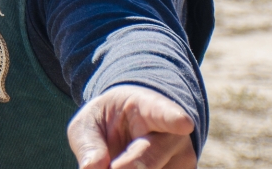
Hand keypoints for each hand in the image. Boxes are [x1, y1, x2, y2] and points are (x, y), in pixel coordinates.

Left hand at [68, 84, 196, 168]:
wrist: (130, 128)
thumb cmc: (108, 122)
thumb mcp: (89, 122)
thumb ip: (88, 142)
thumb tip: (91, 168)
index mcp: (151, 109)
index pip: (166, 114)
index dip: (173, 119)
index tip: (182, 123)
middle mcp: (175, 137)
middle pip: (148, 161)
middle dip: (124, 167)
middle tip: (111, 165)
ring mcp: (183, 163)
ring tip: (114, 162)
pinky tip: (124, 167)